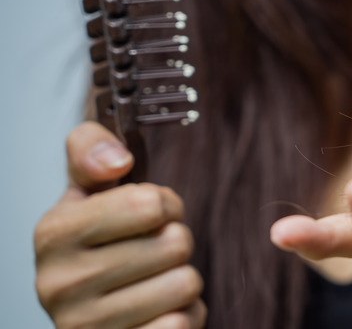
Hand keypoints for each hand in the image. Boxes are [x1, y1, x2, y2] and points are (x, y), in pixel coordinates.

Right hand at [34, 122, 205, 327]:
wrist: (90, 315)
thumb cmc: (97, 246)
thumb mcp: (85, 191)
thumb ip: (91, 150)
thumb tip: (117, 160)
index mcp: (54, 233)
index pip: (150, 204)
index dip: (166, 204)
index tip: (150, 215)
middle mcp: (61, 283)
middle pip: (175, 243)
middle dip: (175, 242)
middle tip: (152, 252)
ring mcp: (87, 326)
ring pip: (185, 284)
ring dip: (182, 280)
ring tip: (154, 282)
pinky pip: (184, 323)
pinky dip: (186, 314)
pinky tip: (158, 312)